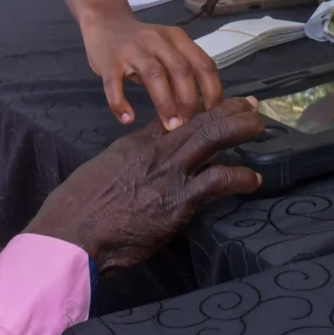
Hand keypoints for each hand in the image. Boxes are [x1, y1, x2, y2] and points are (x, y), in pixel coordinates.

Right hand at [25, 96, 264, 271]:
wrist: (72, 231)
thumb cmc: (78, 207)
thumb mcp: (101, 171)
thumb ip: (123, 164)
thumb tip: (133, 169)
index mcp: (137, 144)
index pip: (174, 117)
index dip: (198, 108)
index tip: (216, 104)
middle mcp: (156, 151)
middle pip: (200, 119)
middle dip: (229, 108)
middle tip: (251, 103)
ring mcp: (169, 174)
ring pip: (213, 138)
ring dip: (240, 129)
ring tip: (260, 126)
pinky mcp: (178, 201)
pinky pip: (216, 181)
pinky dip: (239, 177)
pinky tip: (254, 179)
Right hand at [81, 13, 222, 128]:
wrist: (105, 22)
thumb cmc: (142, 44)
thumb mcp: (166, 51)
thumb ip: (180, 75)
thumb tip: (198, 111)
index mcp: (177, 39)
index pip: (204, 64)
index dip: (213, 91)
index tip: (213, 115)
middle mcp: (157, 41)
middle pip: (181, 69)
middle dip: (189, 100)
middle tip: (189, 126)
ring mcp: (132, 49)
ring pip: (154, 74)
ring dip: (165, 103)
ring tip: (170, 126)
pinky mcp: (109, 61)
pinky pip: (114, 83)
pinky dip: (120, 102)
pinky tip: (127, 119)